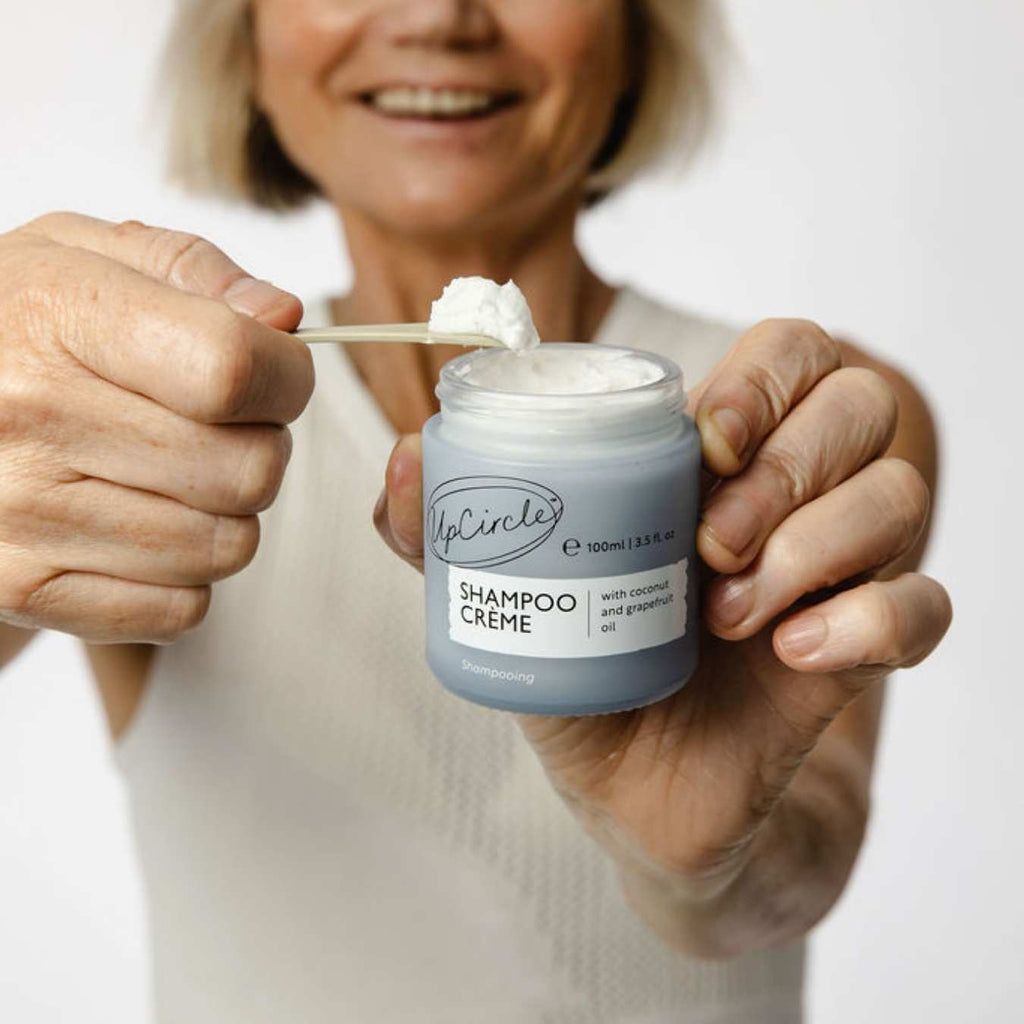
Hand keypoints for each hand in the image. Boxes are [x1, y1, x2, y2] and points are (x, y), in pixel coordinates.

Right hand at [0, 212, 313, 641]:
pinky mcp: (22, 588)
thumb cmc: (23, 327)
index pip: (231, 369)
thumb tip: (284, 318)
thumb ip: (197, 272)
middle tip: (216, 428)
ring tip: (170, 474)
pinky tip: (140, 525)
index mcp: (54, 315)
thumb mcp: (89, 256)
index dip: (286, 377)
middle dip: (261, 446)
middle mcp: (28, 416)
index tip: (277, 374)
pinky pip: (183, 609)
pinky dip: (183, 575)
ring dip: (225, 514)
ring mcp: (20, 513)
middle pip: (249, 470)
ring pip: (228, 547)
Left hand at [375, 318, 950, 948]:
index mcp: (710, 461)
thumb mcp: (507, 597)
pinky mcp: (865, 649)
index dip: (765, 374)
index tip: (706, 440)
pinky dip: (870, 621)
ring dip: (817, 544)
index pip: (790, 353)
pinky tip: (795, 656)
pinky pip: (924, 606)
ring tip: (727, 612)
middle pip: (857, 408)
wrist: (638, 792)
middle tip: (710, 541)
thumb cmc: (578, 672)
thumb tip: (405, 458)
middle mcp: (790, 495)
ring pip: (896, 496)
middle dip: (788, 465)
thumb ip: (446, 532)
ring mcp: (837, 568)